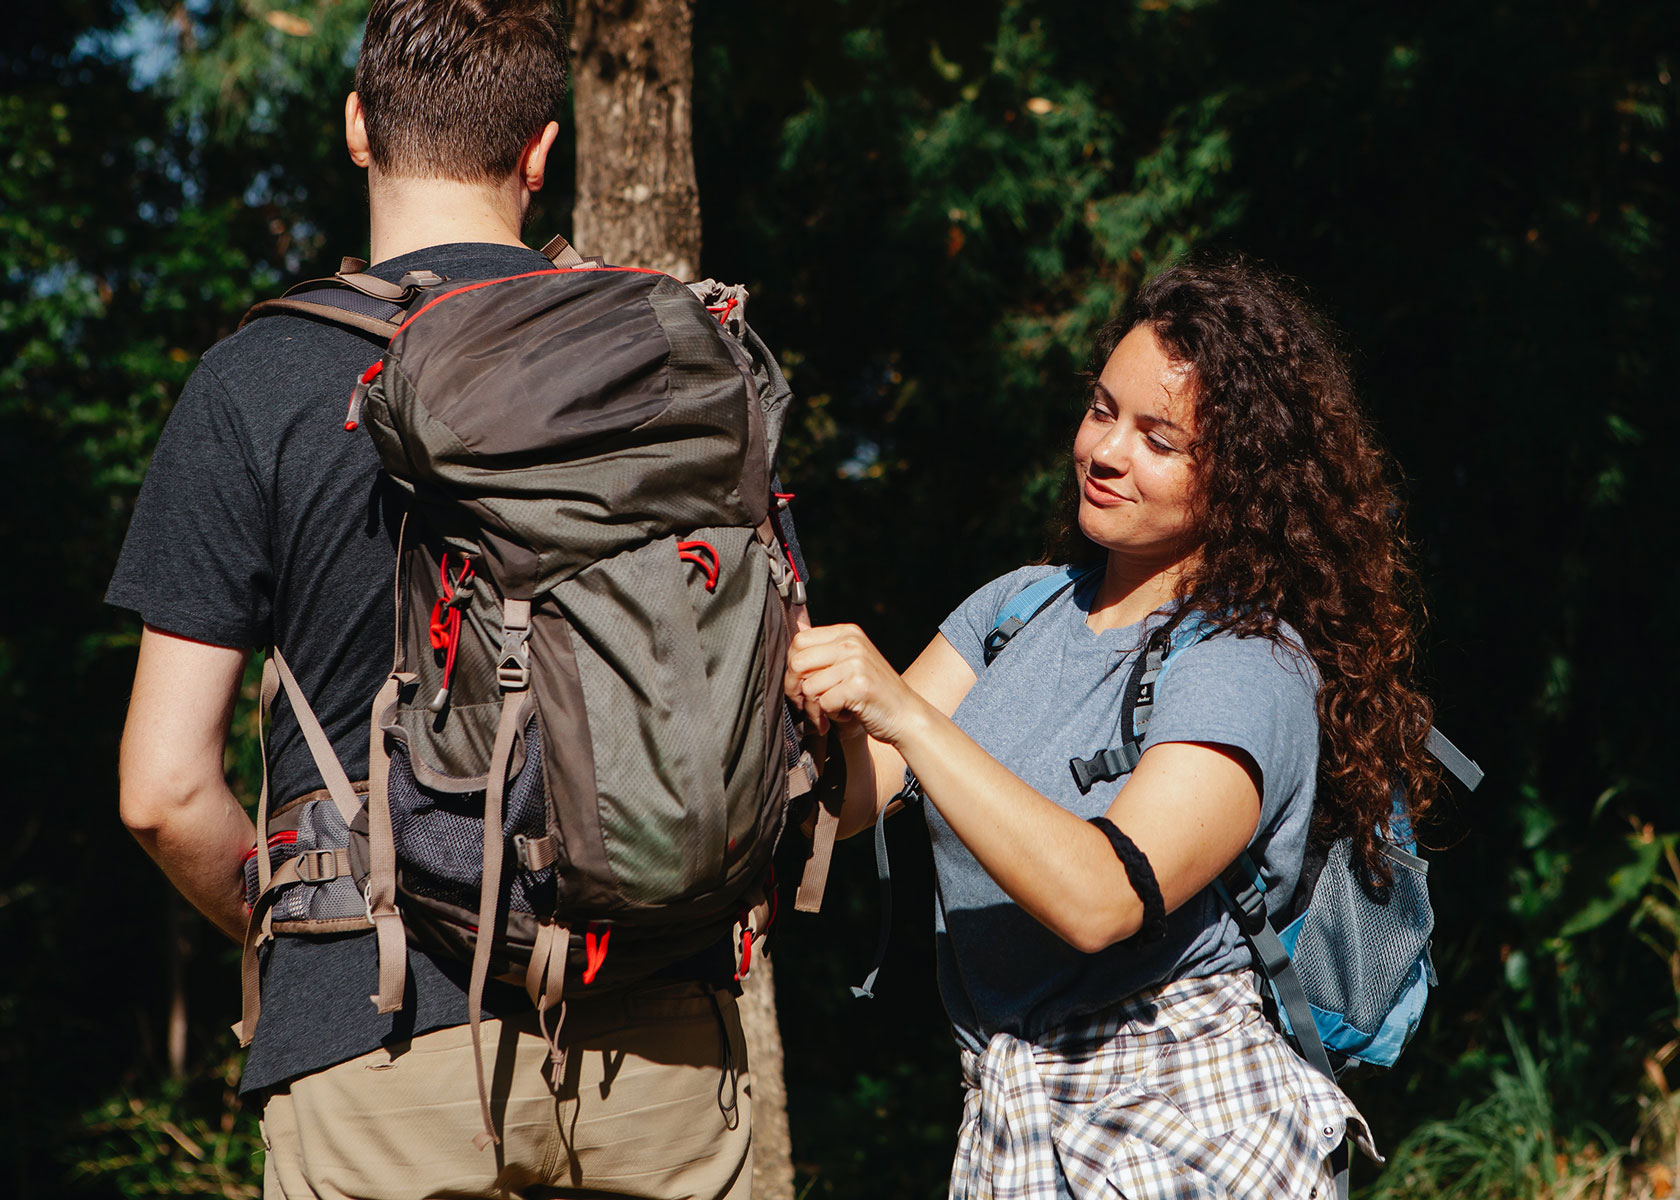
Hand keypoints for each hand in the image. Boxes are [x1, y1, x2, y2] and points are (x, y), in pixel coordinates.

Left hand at [784, 624, 926, 744]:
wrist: (906, 715)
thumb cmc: (873, 692)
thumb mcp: (850, 662)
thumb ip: (823, 647)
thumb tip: (797, 623)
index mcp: (848, 632)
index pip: (799, 640)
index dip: (791, 667)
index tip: (799, 685)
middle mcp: (851, 643)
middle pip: (798, 662)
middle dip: (795, 689)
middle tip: (806, 705)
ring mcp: (856, 663)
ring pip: (808, 686)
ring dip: (814, 708)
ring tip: (832, 712)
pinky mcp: (858, 685)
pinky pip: (823, 703)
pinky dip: (830, 716)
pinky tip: (846, 715)